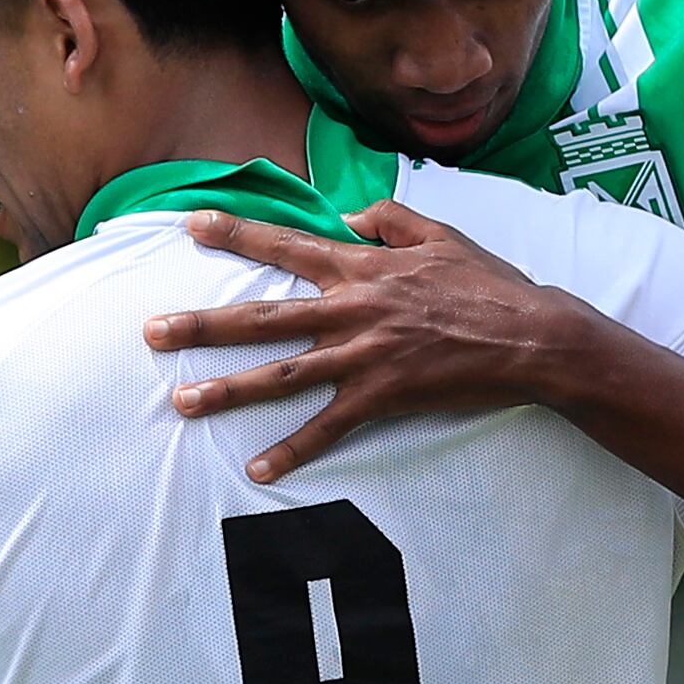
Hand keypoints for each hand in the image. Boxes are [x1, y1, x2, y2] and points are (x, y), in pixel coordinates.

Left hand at [145, 204, 603, 481]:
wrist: (532, 336)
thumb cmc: (490, 284)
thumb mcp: (440, 234)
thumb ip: (389, 219)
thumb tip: (347, 215)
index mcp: (363, 266)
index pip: (287, 245)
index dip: (237, 235)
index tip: (190, 225)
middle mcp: (353, 308)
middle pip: (263, 317)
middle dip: (202, 324)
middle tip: (151, 331)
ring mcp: (365, 354)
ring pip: (282, 374)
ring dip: (228, 388)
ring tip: (180, 401)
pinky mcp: (383, 395)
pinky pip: (329, 427)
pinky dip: (294, 450)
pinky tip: (258, 468)